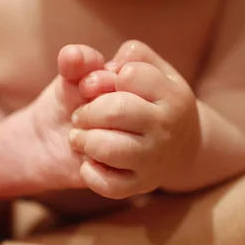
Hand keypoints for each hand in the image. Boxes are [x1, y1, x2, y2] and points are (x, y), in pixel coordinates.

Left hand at [69, 41, 199, 198]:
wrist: (170, 146)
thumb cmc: (136, 100)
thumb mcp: (123, 72)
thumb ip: (95, 58)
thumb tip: (72, 58)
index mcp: (172, 93)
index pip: (129, 74)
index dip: (103, 78)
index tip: (96, 87)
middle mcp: (168, 126)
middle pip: (115, 110)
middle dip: (88, 111)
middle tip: (81, 115)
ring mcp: (154, 159)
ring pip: (107, 148)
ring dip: (84, 140)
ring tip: (80, 137)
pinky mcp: (139, 186)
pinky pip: (108, 185)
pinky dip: (89, 172)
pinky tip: (89, 161)